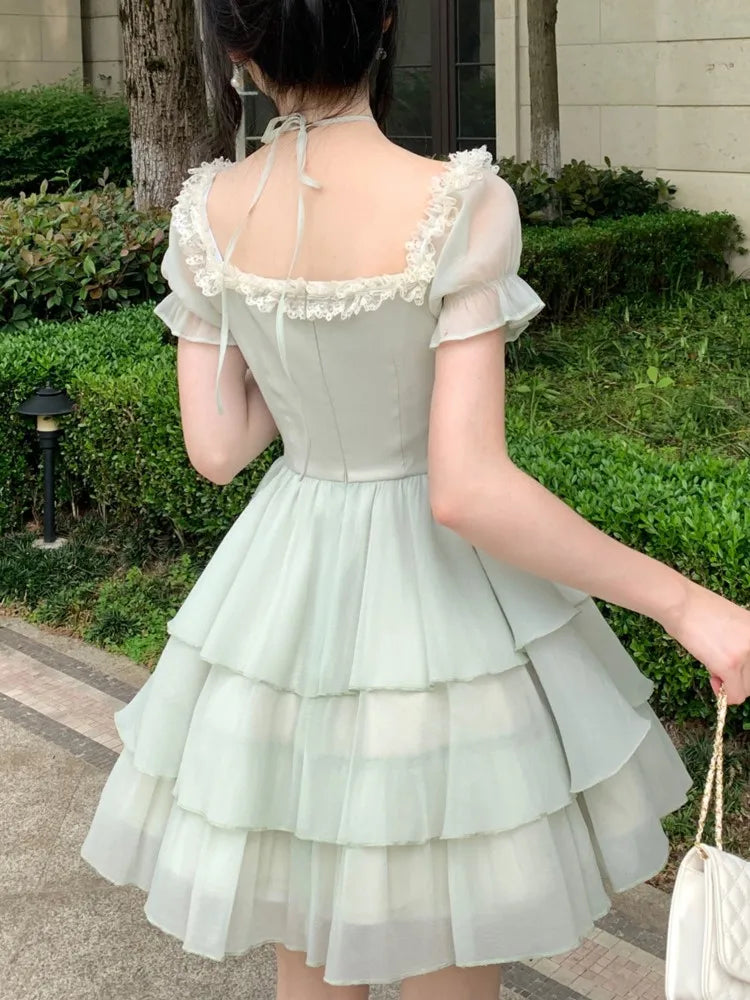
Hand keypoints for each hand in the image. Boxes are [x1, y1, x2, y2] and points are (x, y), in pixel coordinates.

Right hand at [658, 579, 749, 705]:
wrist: (680, 602)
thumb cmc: (697, 608)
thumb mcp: (733, 623)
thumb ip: (741, 642)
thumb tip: (739, 665)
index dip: (745, 670)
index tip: (734, 668)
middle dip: (738, 678)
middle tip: (719, 669)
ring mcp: (746, 654)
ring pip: (746, 689)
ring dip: (730, 685)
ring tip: (713, 668)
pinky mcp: (730, 665)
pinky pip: (735, 695)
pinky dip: (723, 694)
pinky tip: (712, 678)